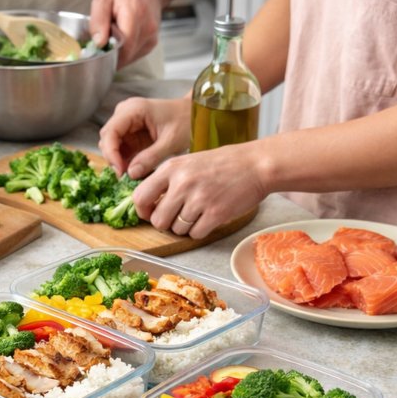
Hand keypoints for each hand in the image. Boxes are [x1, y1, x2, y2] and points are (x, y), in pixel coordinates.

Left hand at [90, 0, 161, 66]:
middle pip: (126, 54)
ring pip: (129, 57)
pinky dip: (125, 52)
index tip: (100, 48)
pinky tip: (123, 38)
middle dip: (112, 53)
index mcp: (135, 12)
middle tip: (104, 42)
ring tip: (115, 36)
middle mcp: (148, 26)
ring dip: (118, 53)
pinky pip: (134, 56)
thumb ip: (98, 19)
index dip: (109, 52)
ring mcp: (152, 37)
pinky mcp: (152, 44)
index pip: (123, 44)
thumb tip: (99, 43)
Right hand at [99, 96, 189, 178]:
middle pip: (107, 138)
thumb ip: (151, 157)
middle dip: (113, 158)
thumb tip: (130, 174)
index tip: (120, 172)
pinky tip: (134, 169)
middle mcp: (125, 113)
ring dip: (118, 161)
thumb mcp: (171, 141)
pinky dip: (124, 161)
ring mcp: (126, 123)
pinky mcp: (130, 133)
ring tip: (132, 174)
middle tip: (125, 176)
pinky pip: (120, 149)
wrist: (196, 113)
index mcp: (134, 109)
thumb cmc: (186, 121)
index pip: (110, 132)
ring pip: (111, 145)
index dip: (111, 153)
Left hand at [132, 142, 267, 238]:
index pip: (140, 197)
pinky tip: (208, 218)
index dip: (143, 211)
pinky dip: (200, 230)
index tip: (151, 213)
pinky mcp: (215, 213)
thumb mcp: (188, 162)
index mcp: (171, 168)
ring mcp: (198, 199)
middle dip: (166, 223)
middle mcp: (182, 183)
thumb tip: (147, 204)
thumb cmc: (222, 164)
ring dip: (185, 227)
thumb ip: (167, 180)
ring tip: (198, 212)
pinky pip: (195, 234)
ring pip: (177, 229)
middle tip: (178, 216)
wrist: (256, 164)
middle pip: (158, 220)